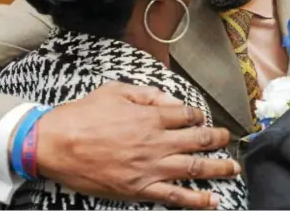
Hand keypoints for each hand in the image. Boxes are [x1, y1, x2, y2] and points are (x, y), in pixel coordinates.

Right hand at [32, 82, 238, 208]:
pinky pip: (174, 196)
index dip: (198, 116)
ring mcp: (150, 168)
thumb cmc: (84, 115)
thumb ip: (148, 94)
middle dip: (218, 139)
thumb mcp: (116, 91)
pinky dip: (196, 200)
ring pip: (194, 168)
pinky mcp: (140, 189)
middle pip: (198, 140)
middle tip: (228, 139)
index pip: (187, 115)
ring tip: (233, 168)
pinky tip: (212, 201)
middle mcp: (157, 142)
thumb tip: (172, 100)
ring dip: (218, 168)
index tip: (201, 118)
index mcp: (151, 117)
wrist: (56, 144)